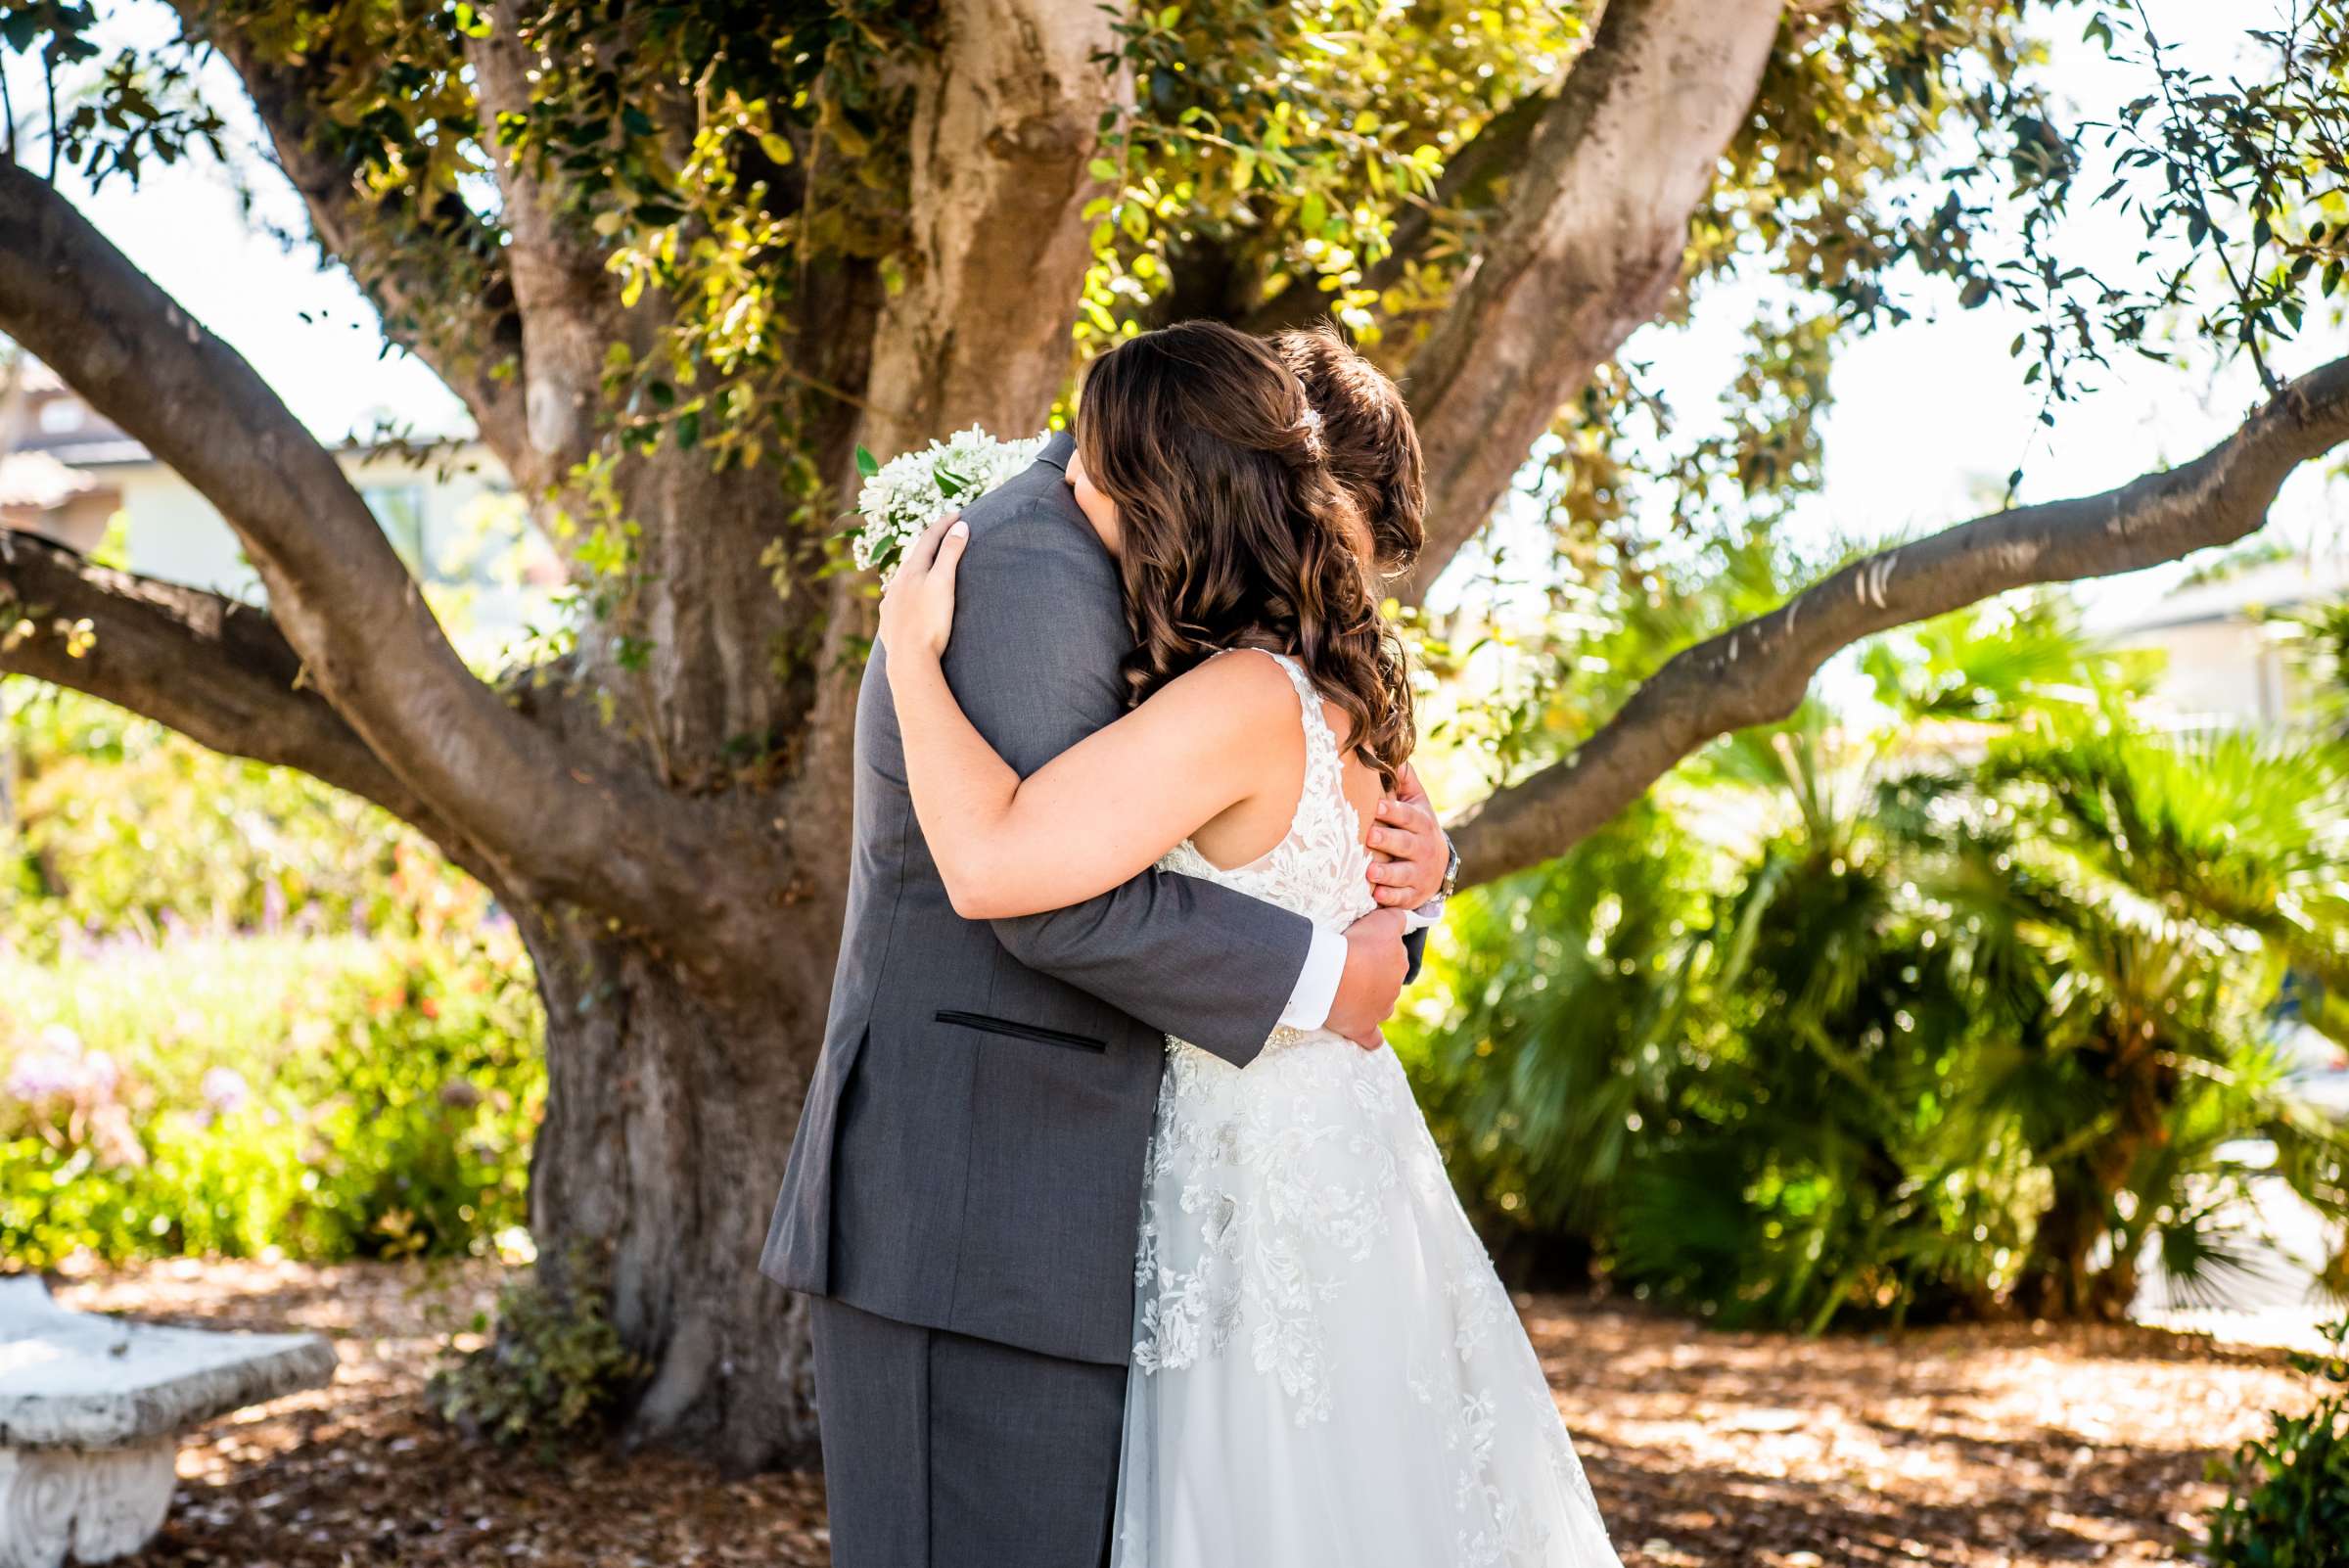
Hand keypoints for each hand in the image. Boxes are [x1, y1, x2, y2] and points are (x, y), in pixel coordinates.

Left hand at [877, 512, 968, 659]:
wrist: (909, 659)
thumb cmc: (930, 621)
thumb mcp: (944, 582)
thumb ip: (951, 553)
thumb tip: (960, 526)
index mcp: (912, 570)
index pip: (929, 538)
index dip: (944, 524)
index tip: (958, 513)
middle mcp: (897, 582)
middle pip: (913, 556)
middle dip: (929, 543)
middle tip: (943, 534)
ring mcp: (890, 602)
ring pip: (902, 577)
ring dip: (915, 567)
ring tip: (924, 564)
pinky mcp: (889, 621)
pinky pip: (896, 598)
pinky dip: (905, 590)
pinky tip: (904, 597)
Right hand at [1325, 906, 1410, 1050]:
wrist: (1333, 973)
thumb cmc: (1356, 944)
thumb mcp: (1382, 920)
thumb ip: (1396, 917)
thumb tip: (1402, 919)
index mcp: (1398, 963)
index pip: (1393, 956)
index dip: (1377, 951)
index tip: (1360, 947)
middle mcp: (1394, 989)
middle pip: (1386, 982)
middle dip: (1372, 977)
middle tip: (1348, 967)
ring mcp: (1380, 1011)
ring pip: (1380, 1006)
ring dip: (1368, 1001)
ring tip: (1346, 993)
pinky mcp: (1363, 1029)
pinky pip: (1372, 1039)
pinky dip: (1369, 1037)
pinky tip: (1362, 1033)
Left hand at [1365, 763, 1448, 909]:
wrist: (1437, 867)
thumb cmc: (1417, 828)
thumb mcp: (1417, 803)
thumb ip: (1405, 781)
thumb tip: (1395, 756)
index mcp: (1421, 824)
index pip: (1408, 816)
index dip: (1394, 811)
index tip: (1377, 806)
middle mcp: (1422, 849)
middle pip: (1406, 844)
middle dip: (1388, 840)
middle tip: (1369, 836)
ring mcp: (1419, 873)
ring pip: (1404, 874)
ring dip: (1388, 873)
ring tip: (1370, 872)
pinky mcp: (1412, 895)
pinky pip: (1402, 898)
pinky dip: (1390, 897)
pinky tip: (1376, 895)